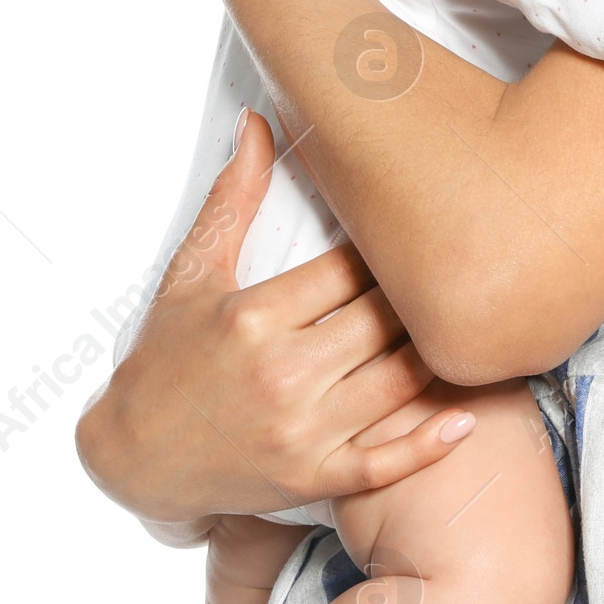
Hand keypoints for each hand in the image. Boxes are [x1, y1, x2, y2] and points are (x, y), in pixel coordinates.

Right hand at [76, 112, 477, 528]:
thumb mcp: (192, 273)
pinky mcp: (310, 480)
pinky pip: (383, 463)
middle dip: (420, 293)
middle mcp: (282, 375)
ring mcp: (299, 434)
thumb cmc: (164, 360)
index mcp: (255, 317)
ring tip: (473, 322)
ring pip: (397, 382)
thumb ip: (233, 197)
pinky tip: (467, 417)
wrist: (129, 459)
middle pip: (382, 320)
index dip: (389, 245)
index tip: (420, 225)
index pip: (349, 268)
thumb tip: (256, 122)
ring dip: (439, 352)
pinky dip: (430, 443)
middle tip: (459, 267)